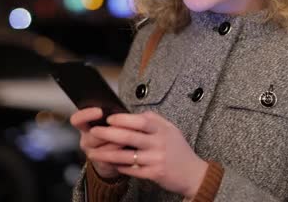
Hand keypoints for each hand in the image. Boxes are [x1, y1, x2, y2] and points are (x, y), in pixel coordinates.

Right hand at [70, 107, 124, 178]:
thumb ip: (111, 115)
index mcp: (85, 126)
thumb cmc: (112, 132)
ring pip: (103, 149)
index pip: (77, 119)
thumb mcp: (108, 121)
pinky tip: (129, 148)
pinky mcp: (102, 164)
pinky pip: (111, 159)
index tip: (100, 111)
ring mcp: (92, 153)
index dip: (86, 115)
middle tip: (121, 126)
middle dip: (108, 132)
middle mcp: (86, 140)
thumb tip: (122, 109)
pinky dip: (121, 153)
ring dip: (117, 143)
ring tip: (130, 137)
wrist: (113, 156)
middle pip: (92, 136)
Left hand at [88, 111, 208, 197]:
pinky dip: (119, 167)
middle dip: (108, 134)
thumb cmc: (179, 149)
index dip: (123, 119)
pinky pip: (131, 170)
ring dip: (107, 154)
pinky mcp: (154, 174)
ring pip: (126, 156)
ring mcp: (156, 159)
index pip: (140, 121)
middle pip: (129, 137)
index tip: (109, 118)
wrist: (193, 173)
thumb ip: (154, 120)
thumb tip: (132, 114)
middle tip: (94, 132)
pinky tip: (110, 164)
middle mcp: (159, 143)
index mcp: (162, 130)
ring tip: (94, 152)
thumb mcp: (171, 129)